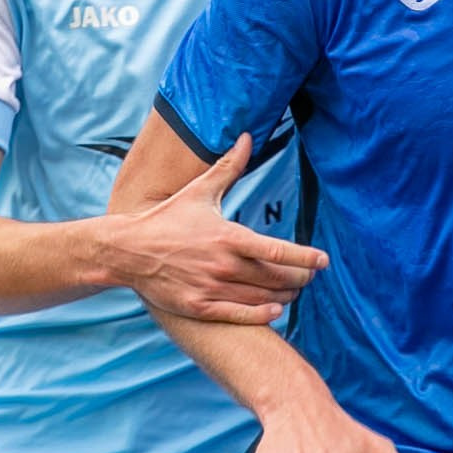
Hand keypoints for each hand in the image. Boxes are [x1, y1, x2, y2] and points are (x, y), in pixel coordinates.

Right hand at [101, 135, 327, 324]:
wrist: (128, 251)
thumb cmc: (166, 219)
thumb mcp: (199, 192)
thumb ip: (229, 167)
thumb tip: (248, 137)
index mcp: (228, 236)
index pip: (278, 251)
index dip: (306, 257)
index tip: (324, 260)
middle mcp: (223, 265)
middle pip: (276, 278)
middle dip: (299, 278)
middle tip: (309, 275)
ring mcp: (212, 288)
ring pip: (262, 297)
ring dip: (285, 295)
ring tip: (294, 290)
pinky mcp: (200, 307)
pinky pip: (241, 315)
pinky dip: (263, 314)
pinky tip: (276, 309)